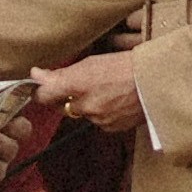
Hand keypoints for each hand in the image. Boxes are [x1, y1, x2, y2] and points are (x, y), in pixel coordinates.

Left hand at [33, 48, 149, 139]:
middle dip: (68, 97)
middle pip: (63, 106)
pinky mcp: (111, 129)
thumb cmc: (126, 66)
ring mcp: (98, 119)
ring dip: (87, 106)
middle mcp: (86, 105)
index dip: (41, 91)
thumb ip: (61, 73)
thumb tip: (35, 74)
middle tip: (84, 83)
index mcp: (78, 84)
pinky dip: (102, 114)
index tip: (42, 85)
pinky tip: (114, 101)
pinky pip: (98, 122)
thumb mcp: (91, 62)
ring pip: (82, 115)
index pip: (44, 95)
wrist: (156, 81)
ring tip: (106, 90)